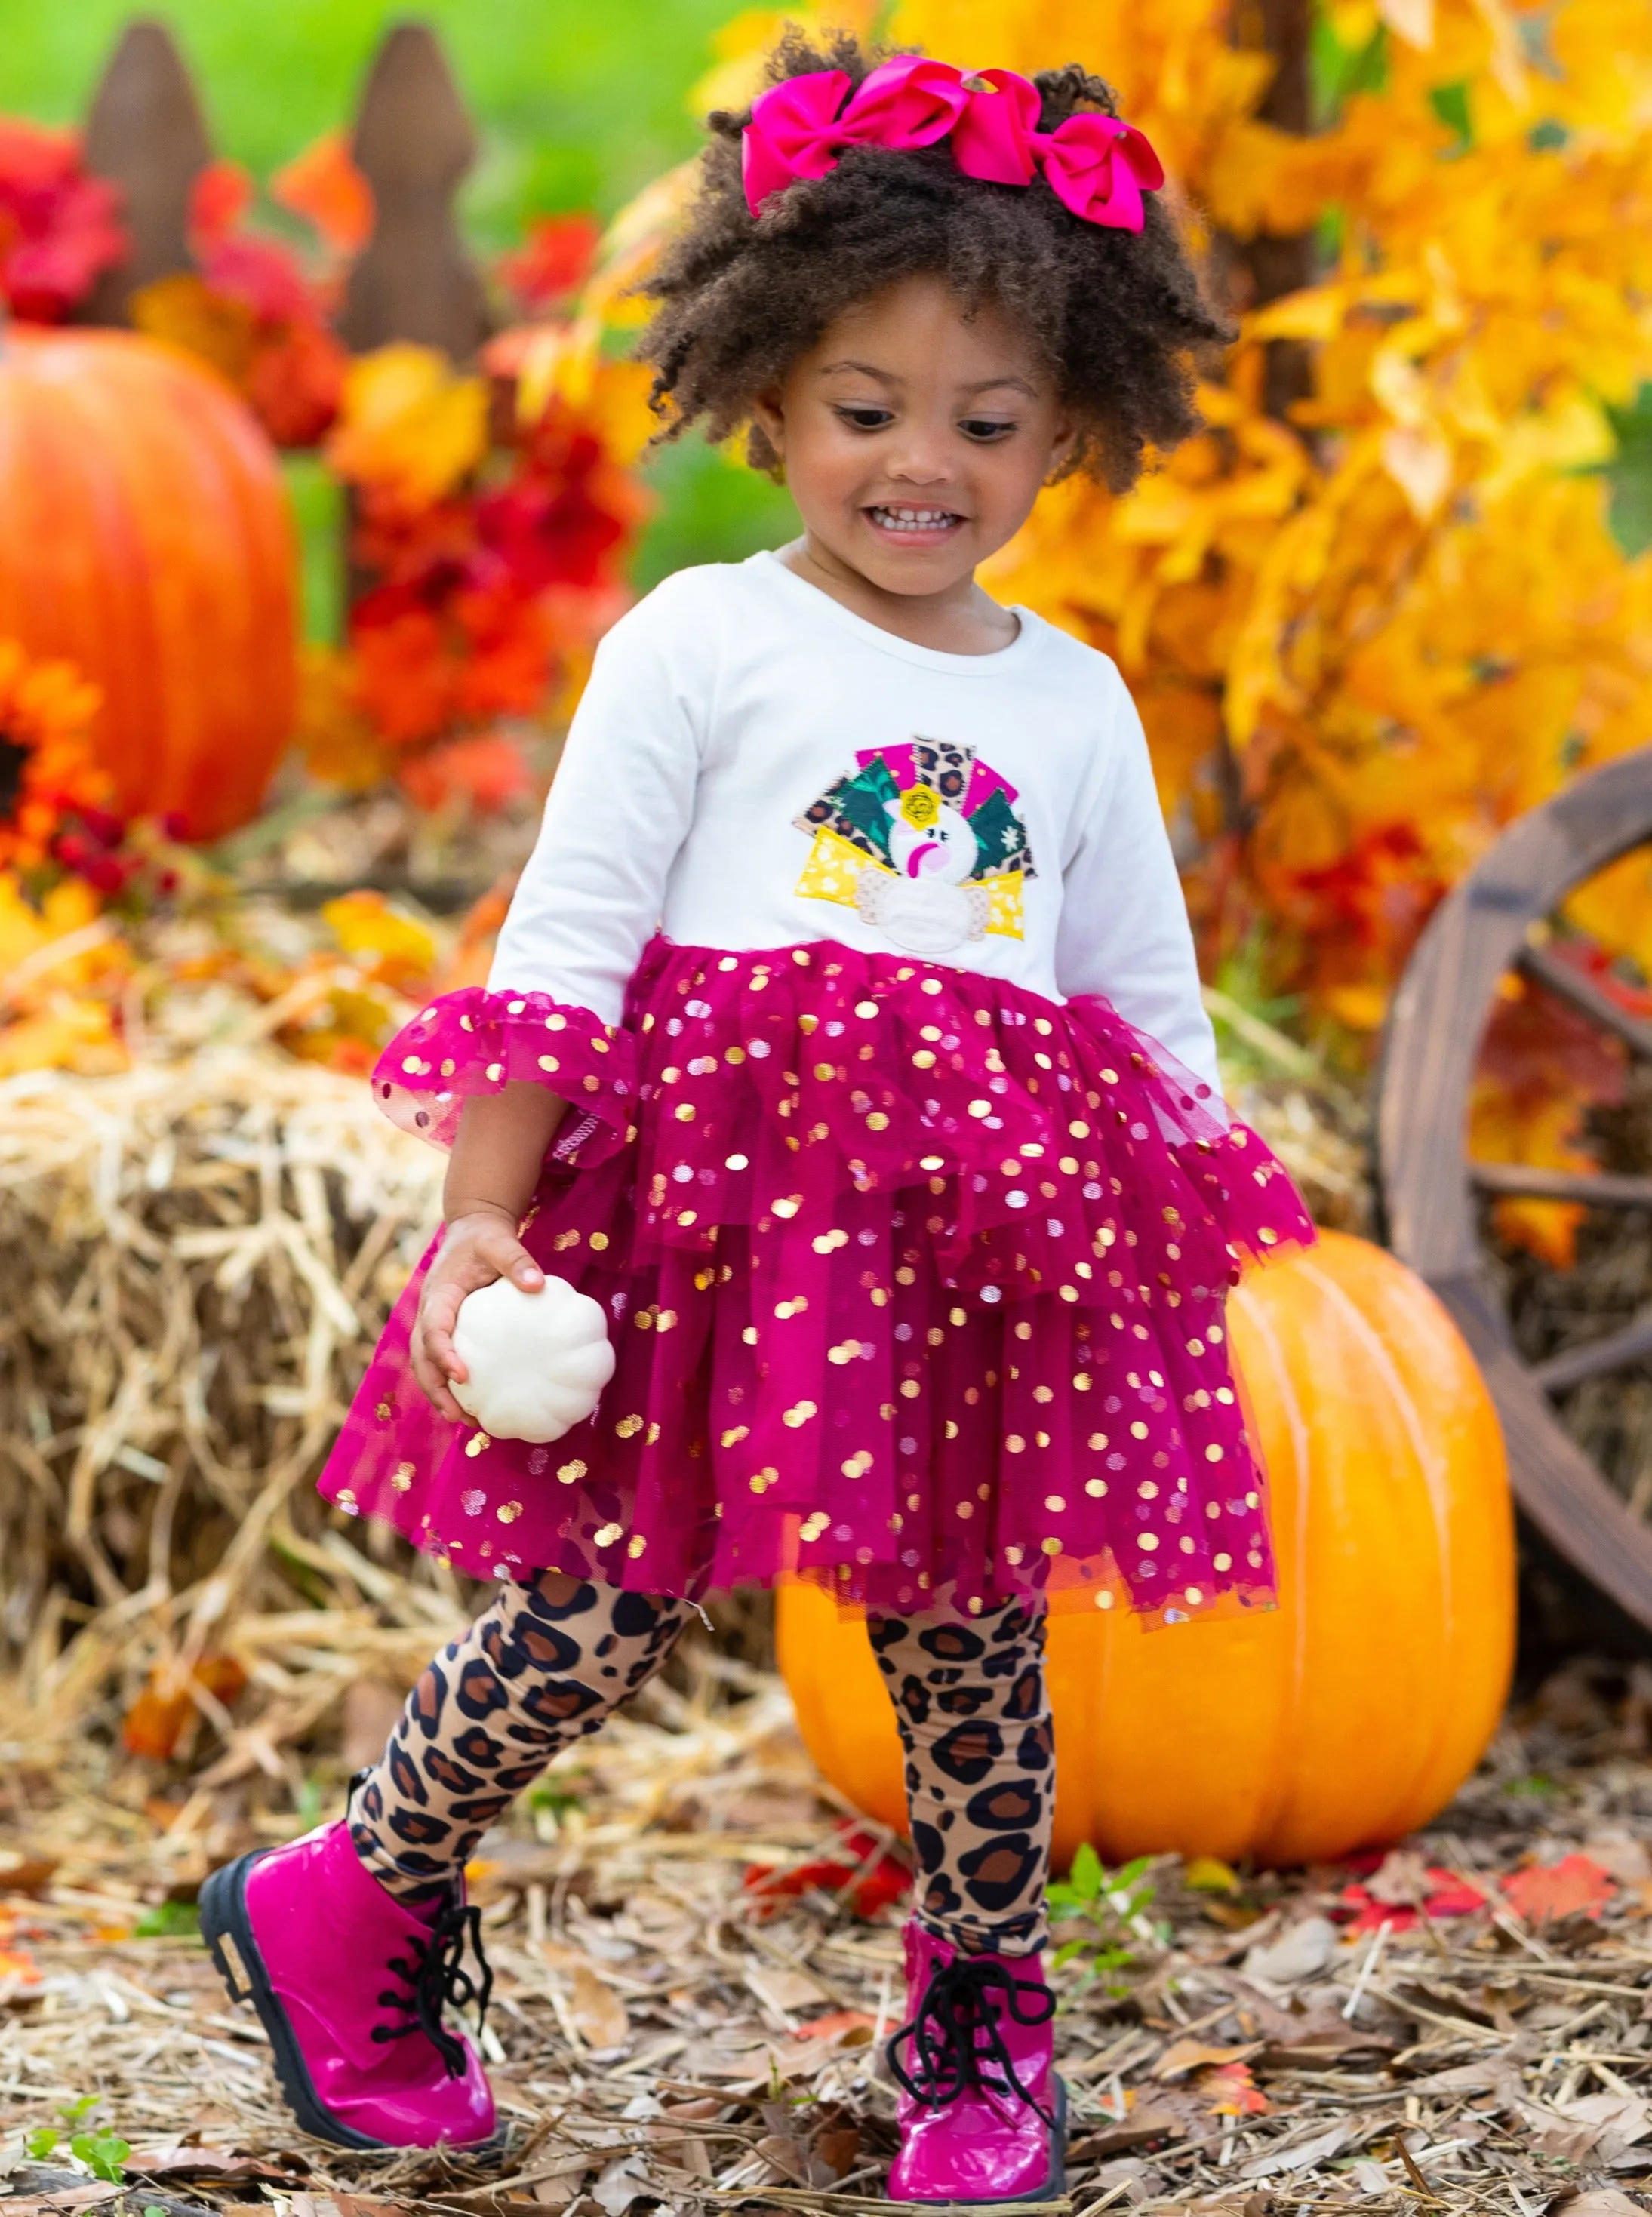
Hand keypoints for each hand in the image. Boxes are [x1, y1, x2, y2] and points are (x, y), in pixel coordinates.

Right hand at [411, 1206, 544, 1421]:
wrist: (471, 1230)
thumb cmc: (485, 1238)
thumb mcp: (499, 1241)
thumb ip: (516, 1260)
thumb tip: (538, 1285)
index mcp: (438, 1294)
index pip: (432, 1329)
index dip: (442, 1354)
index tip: (462, 1375)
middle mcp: (429, 1313)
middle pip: (420, 1358)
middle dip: (434, 1390)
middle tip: (458, 1415)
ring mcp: (433, 1323)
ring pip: (426, 1366)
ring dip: (439, 1395)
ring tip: (466, 1420)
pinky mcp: (445, 1331)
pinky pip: (441, 1361)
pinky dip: (451, 1385)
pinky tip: (476, 1403)